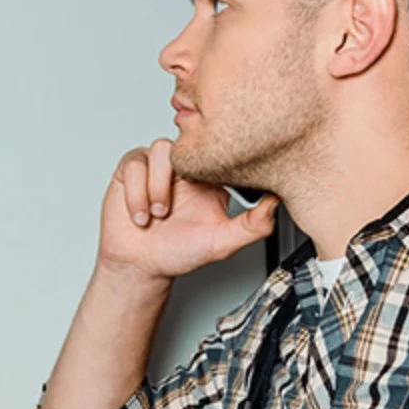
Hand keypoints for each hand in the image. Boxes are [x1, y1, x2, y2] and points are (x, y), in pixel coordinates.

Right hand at [97, 139, 279, 283]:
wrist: (140, 266)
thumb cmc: (179, 252)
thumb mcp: (223, 242)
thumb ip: (253, 225)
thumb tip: (277, 204)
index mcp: (209, 180)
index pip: (217, 152)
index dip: (214, 162)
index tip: (208, 188)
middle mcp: (183, 169)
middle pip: (187, 143)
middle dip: (180, 176)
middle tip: (173, 210)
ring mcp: (157, 166)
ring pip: (159, 150)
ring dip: (156, 186)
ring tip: (158, 214)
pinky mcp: (131, 169)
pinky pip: (134, 164)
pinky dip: (136, 193)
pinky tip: (141, 215)